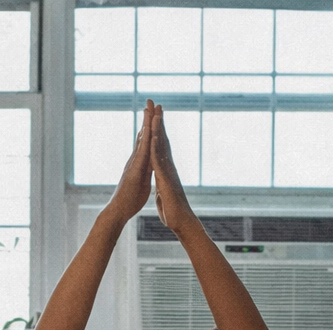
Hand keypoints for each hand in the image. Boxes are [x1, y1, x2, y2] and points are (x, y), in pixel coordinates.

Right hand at [105, 100, 154, 222]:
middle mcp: (134, 159)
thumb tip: (148, 166)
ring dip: (146, 124)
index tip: (153, 114)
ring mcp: (133, 163)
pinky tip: (148, 130)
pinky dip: (145, 140)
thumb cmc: (130, 200)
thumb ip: (144, 171)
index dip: (149, 127)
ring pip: (142, 140)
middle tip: (150, 102)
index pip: (145, 142)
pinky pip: (141, 152)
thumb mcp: (141, 182)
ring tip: (150, 108)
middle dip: (147, 118)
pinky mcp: (134, 170)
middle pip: (142, 135)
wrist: (119, 211)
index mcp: (138, 163)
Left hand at [150, 105, 197, 233]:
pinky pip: (159, 161)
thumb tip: (163, 184)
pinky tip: (152, 137)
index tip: (153, 116)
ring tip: (155, 113)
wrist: (180, 222)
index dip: (156, 131)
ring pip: (162, 147)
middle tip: (156, 104)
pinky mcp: (166, 179)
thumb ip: (163, 187)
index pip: (160, 146)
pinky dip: (156, 149)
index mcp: (166, 169)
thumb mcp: (164, 195)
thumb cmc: (173, 211)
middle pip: (163, 140)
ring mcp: (168, 171)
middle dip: (158, 122)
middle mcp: (169, 166)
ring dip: (158, 130)